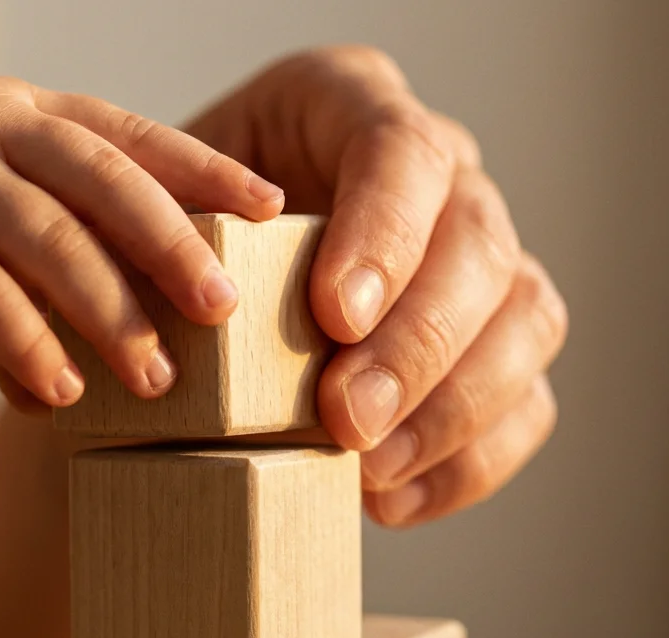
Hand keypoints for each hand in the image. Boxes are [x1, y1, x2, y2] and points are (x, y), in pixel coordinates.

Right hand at [0, 76, 284, 405]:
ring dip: (105, 310)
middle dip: (169, 242)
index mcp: (21, 110)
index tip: (269, 210)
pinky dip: (20, 338)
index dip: (202, 170)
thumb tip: (146, 301)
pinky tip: (57, 387)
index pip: (128, 135)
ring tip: (155, 379)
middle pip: (98, 178)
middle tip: (225, 307)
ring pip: (40, 236)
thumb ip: (55, 221)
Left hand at [186, 46, 567, 526]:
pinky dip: (469, 462)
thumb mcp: (140, 214)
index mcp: (346, 107)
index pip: (399, 149)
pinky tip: (388, 500)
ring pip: (527, 317)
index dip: (382, 232)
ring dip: (454, 407)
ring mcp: (482, 257)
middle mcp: (437, 172)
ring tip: (367, 471)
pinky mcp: (500, 343)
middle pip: (478, 240)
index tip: (336, 317)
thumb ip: (152, 244)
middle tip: (346, 419)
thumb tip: (160, 315)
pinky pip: (528, 401)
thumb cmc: (164, 238)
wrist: (192, 294)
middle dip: (417, 342)